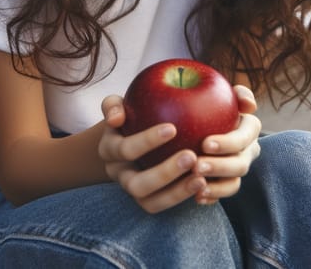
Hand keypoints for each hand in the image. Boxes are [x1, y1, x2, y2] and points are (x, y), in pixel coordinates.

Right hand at [98, 95, 207, 213]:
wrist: (127, 136)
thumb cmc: (128, 115)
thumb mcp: (117, 106)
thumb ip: (113, 106)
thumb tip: (116, 119)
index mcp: (109, 149)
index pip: (126, 149)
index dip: (147, 141)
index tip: (173, 128)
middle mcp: (118, 173)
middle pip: (137, 184)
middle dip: (165, 173)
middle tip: (191, 157)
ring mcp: (132, 190)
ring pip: (150, 202)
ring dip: (177, 192)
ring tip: (201, 178)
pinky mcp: (147, 200)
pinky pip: (163, 204)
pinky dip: (181, 197)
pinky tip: (202, 183)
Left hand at [192, 85, 261, 205]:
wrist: (195, 120)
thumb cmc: (206, 101)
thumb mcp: (218, 92)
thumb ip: (235, 93)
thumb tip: (249, 103)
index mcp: (249, 127)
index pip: (245, 135)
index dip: (228, 142)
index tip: (205, 143)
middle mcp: (248, 149)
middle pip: (241, 163)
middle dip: (220, 166)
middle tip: (196, 166)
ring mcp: (237, 169)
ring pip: (234, 183)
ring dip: (216, 186)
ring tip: (196, 185)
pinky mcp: (225, 183)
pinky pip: (222, 195)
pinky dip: (211, 196)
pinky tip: (196, 197)